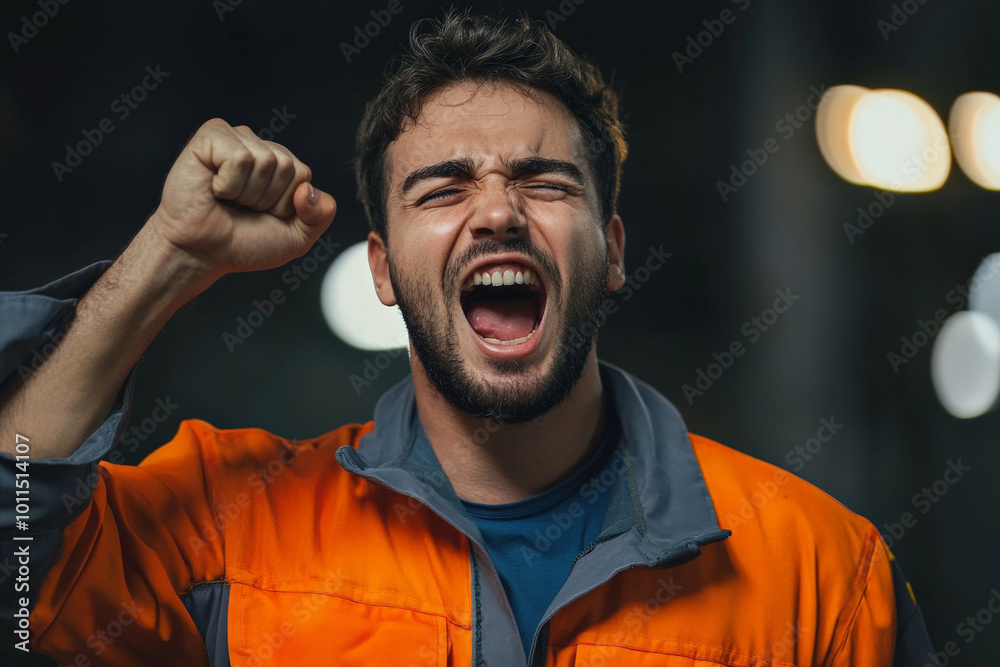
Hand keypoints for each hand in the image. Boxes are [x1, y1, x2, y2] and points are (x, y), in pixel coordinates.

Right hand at [148, 118, 336, 279]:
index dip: (285, 204)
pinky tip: (214, 188)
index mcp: (280, 164)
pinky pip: (239, 158)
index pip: (303, 175)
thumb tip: (308, 189)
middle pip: (288, 166)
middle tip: (242, 208)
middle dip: (267, 199)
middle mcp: (259, 147)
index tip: (263, 214)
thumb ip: (321, 215)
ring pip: (265, 161)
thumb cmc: (243, 243)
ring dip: (246, 193)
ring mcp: (235, 138)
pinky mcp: (210, 137)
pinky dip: (228, 184)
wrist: (202, 253)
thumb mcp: (297, 237)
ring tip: (227, 199)